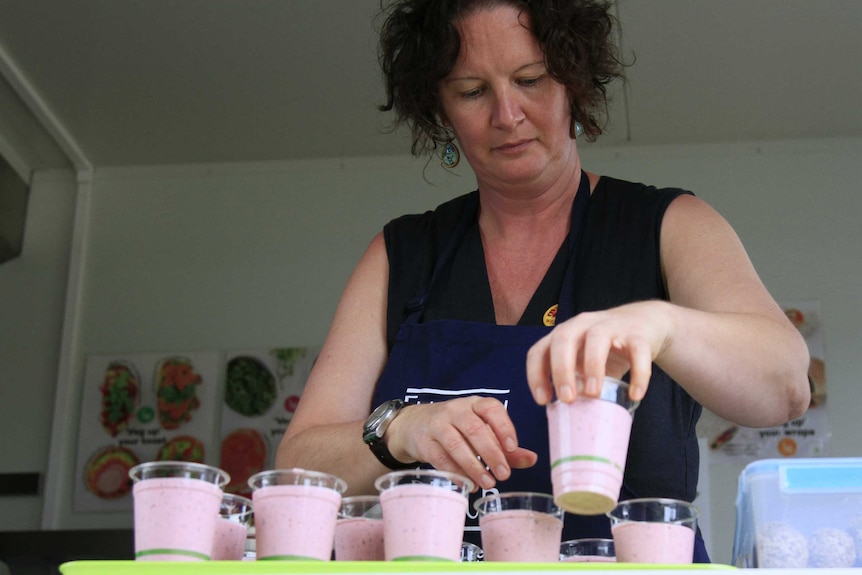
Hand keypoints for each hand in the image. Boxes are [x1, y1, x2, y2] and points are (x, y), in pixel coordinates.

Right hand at [385, 397, 537, 490]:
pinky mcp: (424, 441)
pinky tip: (467, 484)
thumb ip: (506, 447)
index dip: (504, 427)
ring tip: (488, 483)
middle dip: (491, 453)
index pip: (492, 409)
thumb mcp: (481, 431)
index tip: (513, 448)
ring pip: (456, 443)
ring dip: (474, 466)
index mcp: (475, 404)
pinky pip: (440, 457)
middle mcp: (456, 410)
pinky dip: (455, 472)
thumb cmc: (457, 428)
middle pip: (475, 428)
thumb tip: (532, 459)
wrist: (415, 425)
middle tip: (504, 474)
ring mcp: (437, 424)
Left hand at [525, 301, 672, 404]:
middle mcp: (583, 325)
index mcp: (564, 335)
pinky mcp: (638, 334)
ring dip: (593, 366)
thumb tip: (568, 419)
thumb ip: (575, 382)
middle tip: (567, 399)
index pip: (539, 350)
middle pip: (564, 339)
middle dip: (561, 370)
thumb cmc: (606, 349)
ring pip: (597, 339)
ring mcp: (611, 326)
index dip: (536, 374)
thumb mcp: (584, 362)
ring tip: (593, 394)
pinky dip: (638, 373)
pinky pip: (638, 350)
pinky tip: (635, 395)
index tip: (543, 401)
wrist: (644, 323)